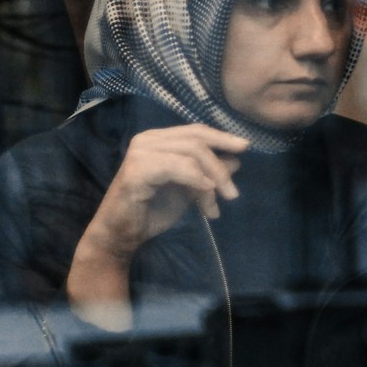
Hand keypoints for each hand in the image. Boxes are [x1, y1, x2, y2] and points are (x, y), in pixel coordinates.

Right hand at [67, 125, 247, 327]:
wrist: (120, 236)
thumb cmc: (152, 211)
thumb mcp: (189, 189)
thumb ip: (208, 172)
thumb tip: (237, 159)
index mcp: (158, 139)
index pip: (196, 131)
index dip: (222, 138)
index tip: (245, 148)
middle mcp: (147, 140)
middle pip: (197, 140)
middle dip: (220, 166)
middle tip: (232, 194)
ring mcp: (139, 153)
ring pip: (191, 153)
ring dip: (211, 180)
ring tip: (215, 205)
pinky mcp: (136, 170)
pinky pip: (177, 167)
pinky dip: (196, 179)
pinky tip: (206, 194)